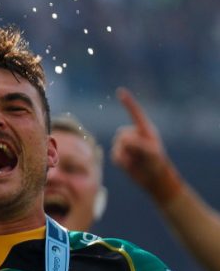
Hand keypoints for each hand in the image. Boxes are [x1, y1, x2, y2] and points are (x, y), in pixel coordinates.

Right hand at [111, 87, 181, 201]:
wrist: (154, 179)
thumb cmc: (157, 164)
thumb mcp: (151, 152)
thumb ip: (137, 143)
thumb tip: (123, 140)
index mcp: (145, 130)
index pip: (135, 113)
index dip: (128, 103)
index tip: (120, 91)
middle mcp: (135, 135)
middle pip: (122, 134)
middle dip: (129, 146)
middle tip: (141, 155)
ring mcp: (127, 145)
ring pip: (116, 145)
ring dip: (126, 155)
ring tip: (137, 161)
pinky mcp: (120, 154)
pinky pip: (114, 155)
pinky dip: (121, 161)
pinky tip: (130, 165)